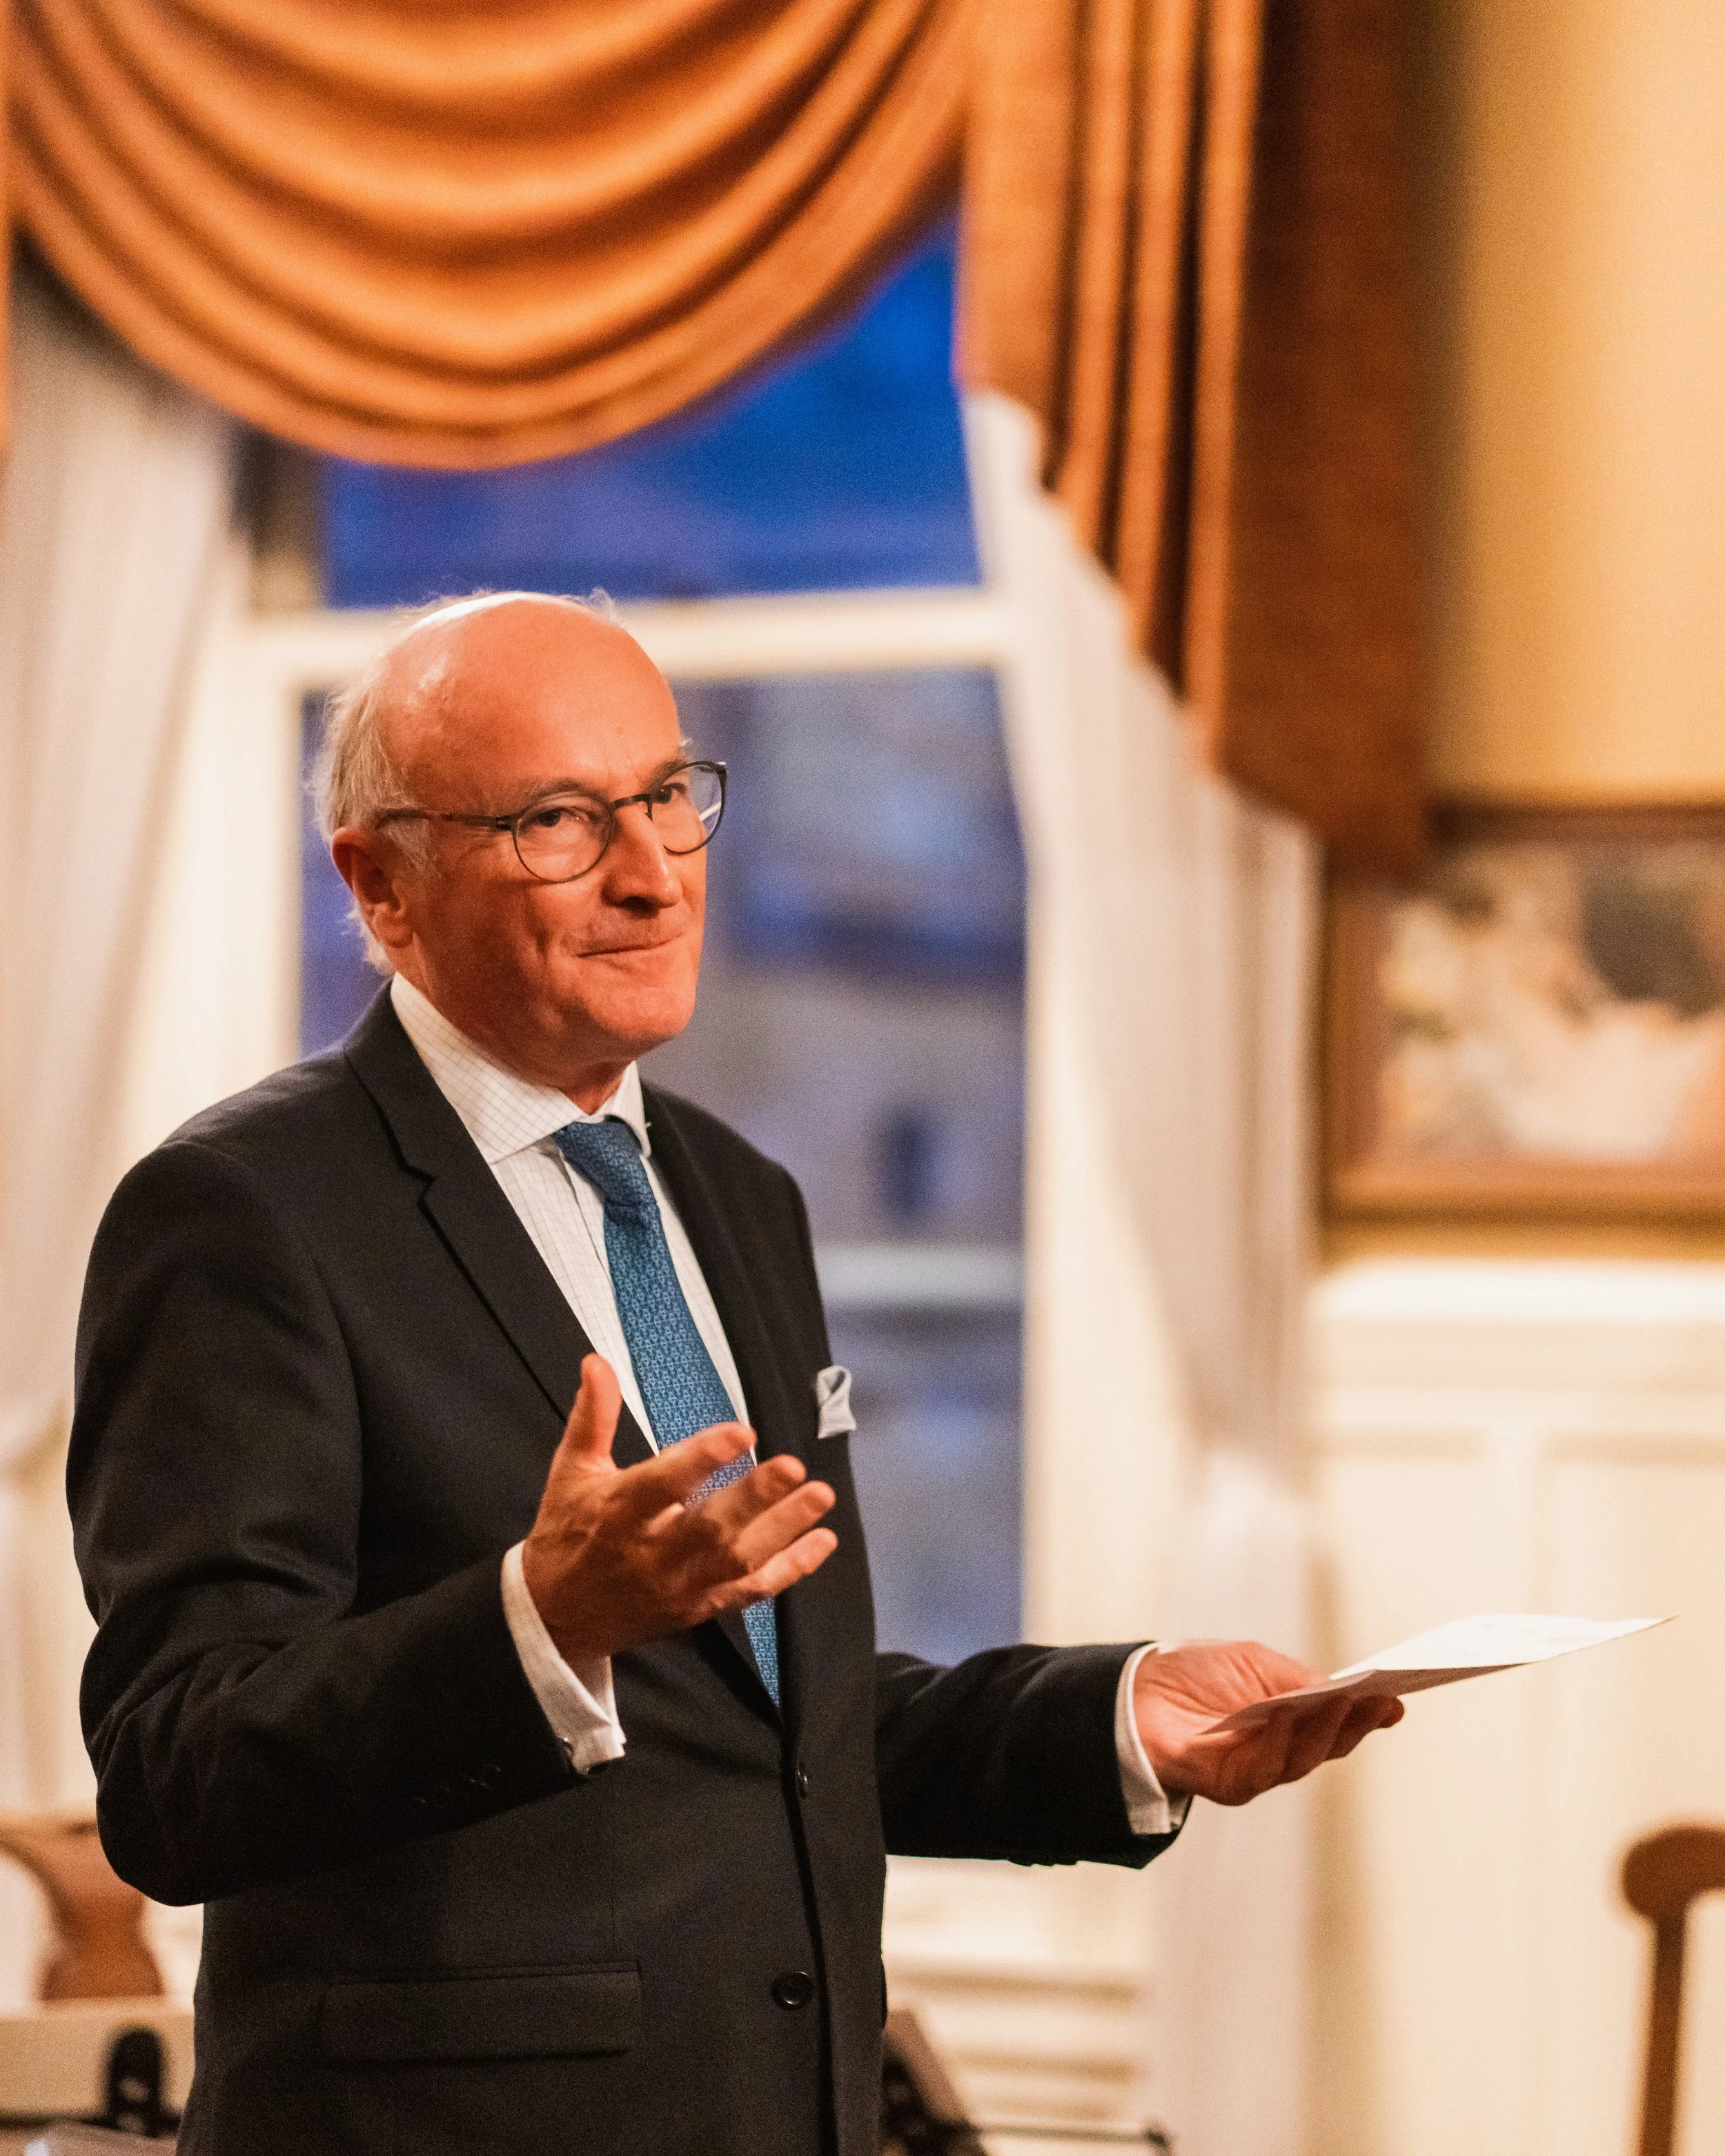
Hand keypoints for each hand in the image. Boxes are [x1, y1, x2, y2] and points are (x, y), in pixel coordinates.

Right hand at [521, 1355, 838, 1662]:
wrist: (558, 1617)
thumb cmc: (568, 1534)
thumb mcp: (572, 1472)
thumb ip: (593, 1417)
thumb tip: (597, 1364)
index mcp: (617, 1512)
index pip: (663, 1483)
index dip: (703, 1457)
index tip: (742, 1431)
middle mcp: (650, 1553)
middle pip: (709, 1528)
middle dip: (755, 1498)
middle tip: (793, 1467)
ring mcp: (678, 1585)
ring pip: (737, 1561)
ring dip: (784, 1530)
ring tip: (819, 1495)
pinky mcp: (698, 1608)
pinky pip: (749, 1593)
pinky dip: (789, 1570)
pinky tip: (821, 1542)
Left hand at [1134, 1640, 1404, 1807]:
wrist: (1135, 1695)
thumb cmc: (1193, 1675)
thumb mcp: (1253, 1664)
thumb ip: (1298, 1680)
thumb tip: (1349, 1689)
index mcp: (1291, 1720)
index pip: (1339, 1720)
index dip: (1368, 1712)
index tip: (1397, 1695)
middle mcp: (1281, 1749)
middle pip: (1331, 1743)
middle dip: (1357, 1722)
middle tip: (1379, 1699)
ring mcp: (1258, 1770)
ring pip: (1305, 1758)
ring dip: (1324, 1730)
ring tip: (1339, 1701)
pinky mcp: (1231, 1784)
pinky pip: (1265, 1767)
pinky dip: (1278, 1742)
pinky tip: (1286, 1717)